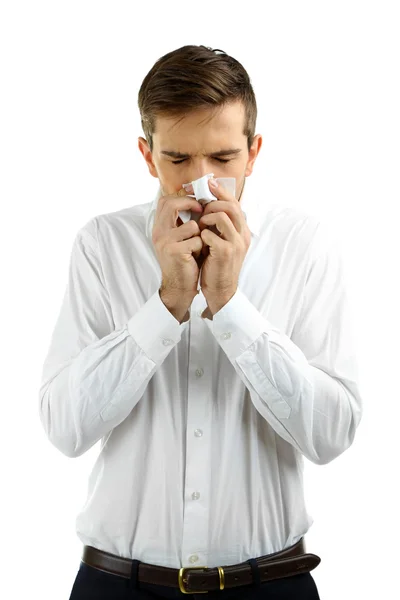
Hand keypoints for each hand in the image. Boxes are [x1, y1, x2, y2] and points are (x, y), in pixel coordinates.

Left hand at [198, 178, 250, 314]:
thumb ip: (218, 225)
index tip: (209, 183)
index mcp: (242, 230)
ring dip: (207, 217)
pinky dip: (202, 234)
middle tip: (200, 203)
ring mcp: (236, 243)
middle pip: (232, 205)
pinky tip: (199, 239)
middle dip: (213, 201)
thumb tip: (205, 204)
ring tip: (199, 224)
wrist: (220, 290)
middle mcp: (242, 234)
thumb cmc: (216, 264)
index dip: (222, 191)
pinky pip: (211, 235)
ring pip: (223, 216)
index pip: (235, 203)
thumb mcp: (220, 241)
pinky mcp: (226, 253)